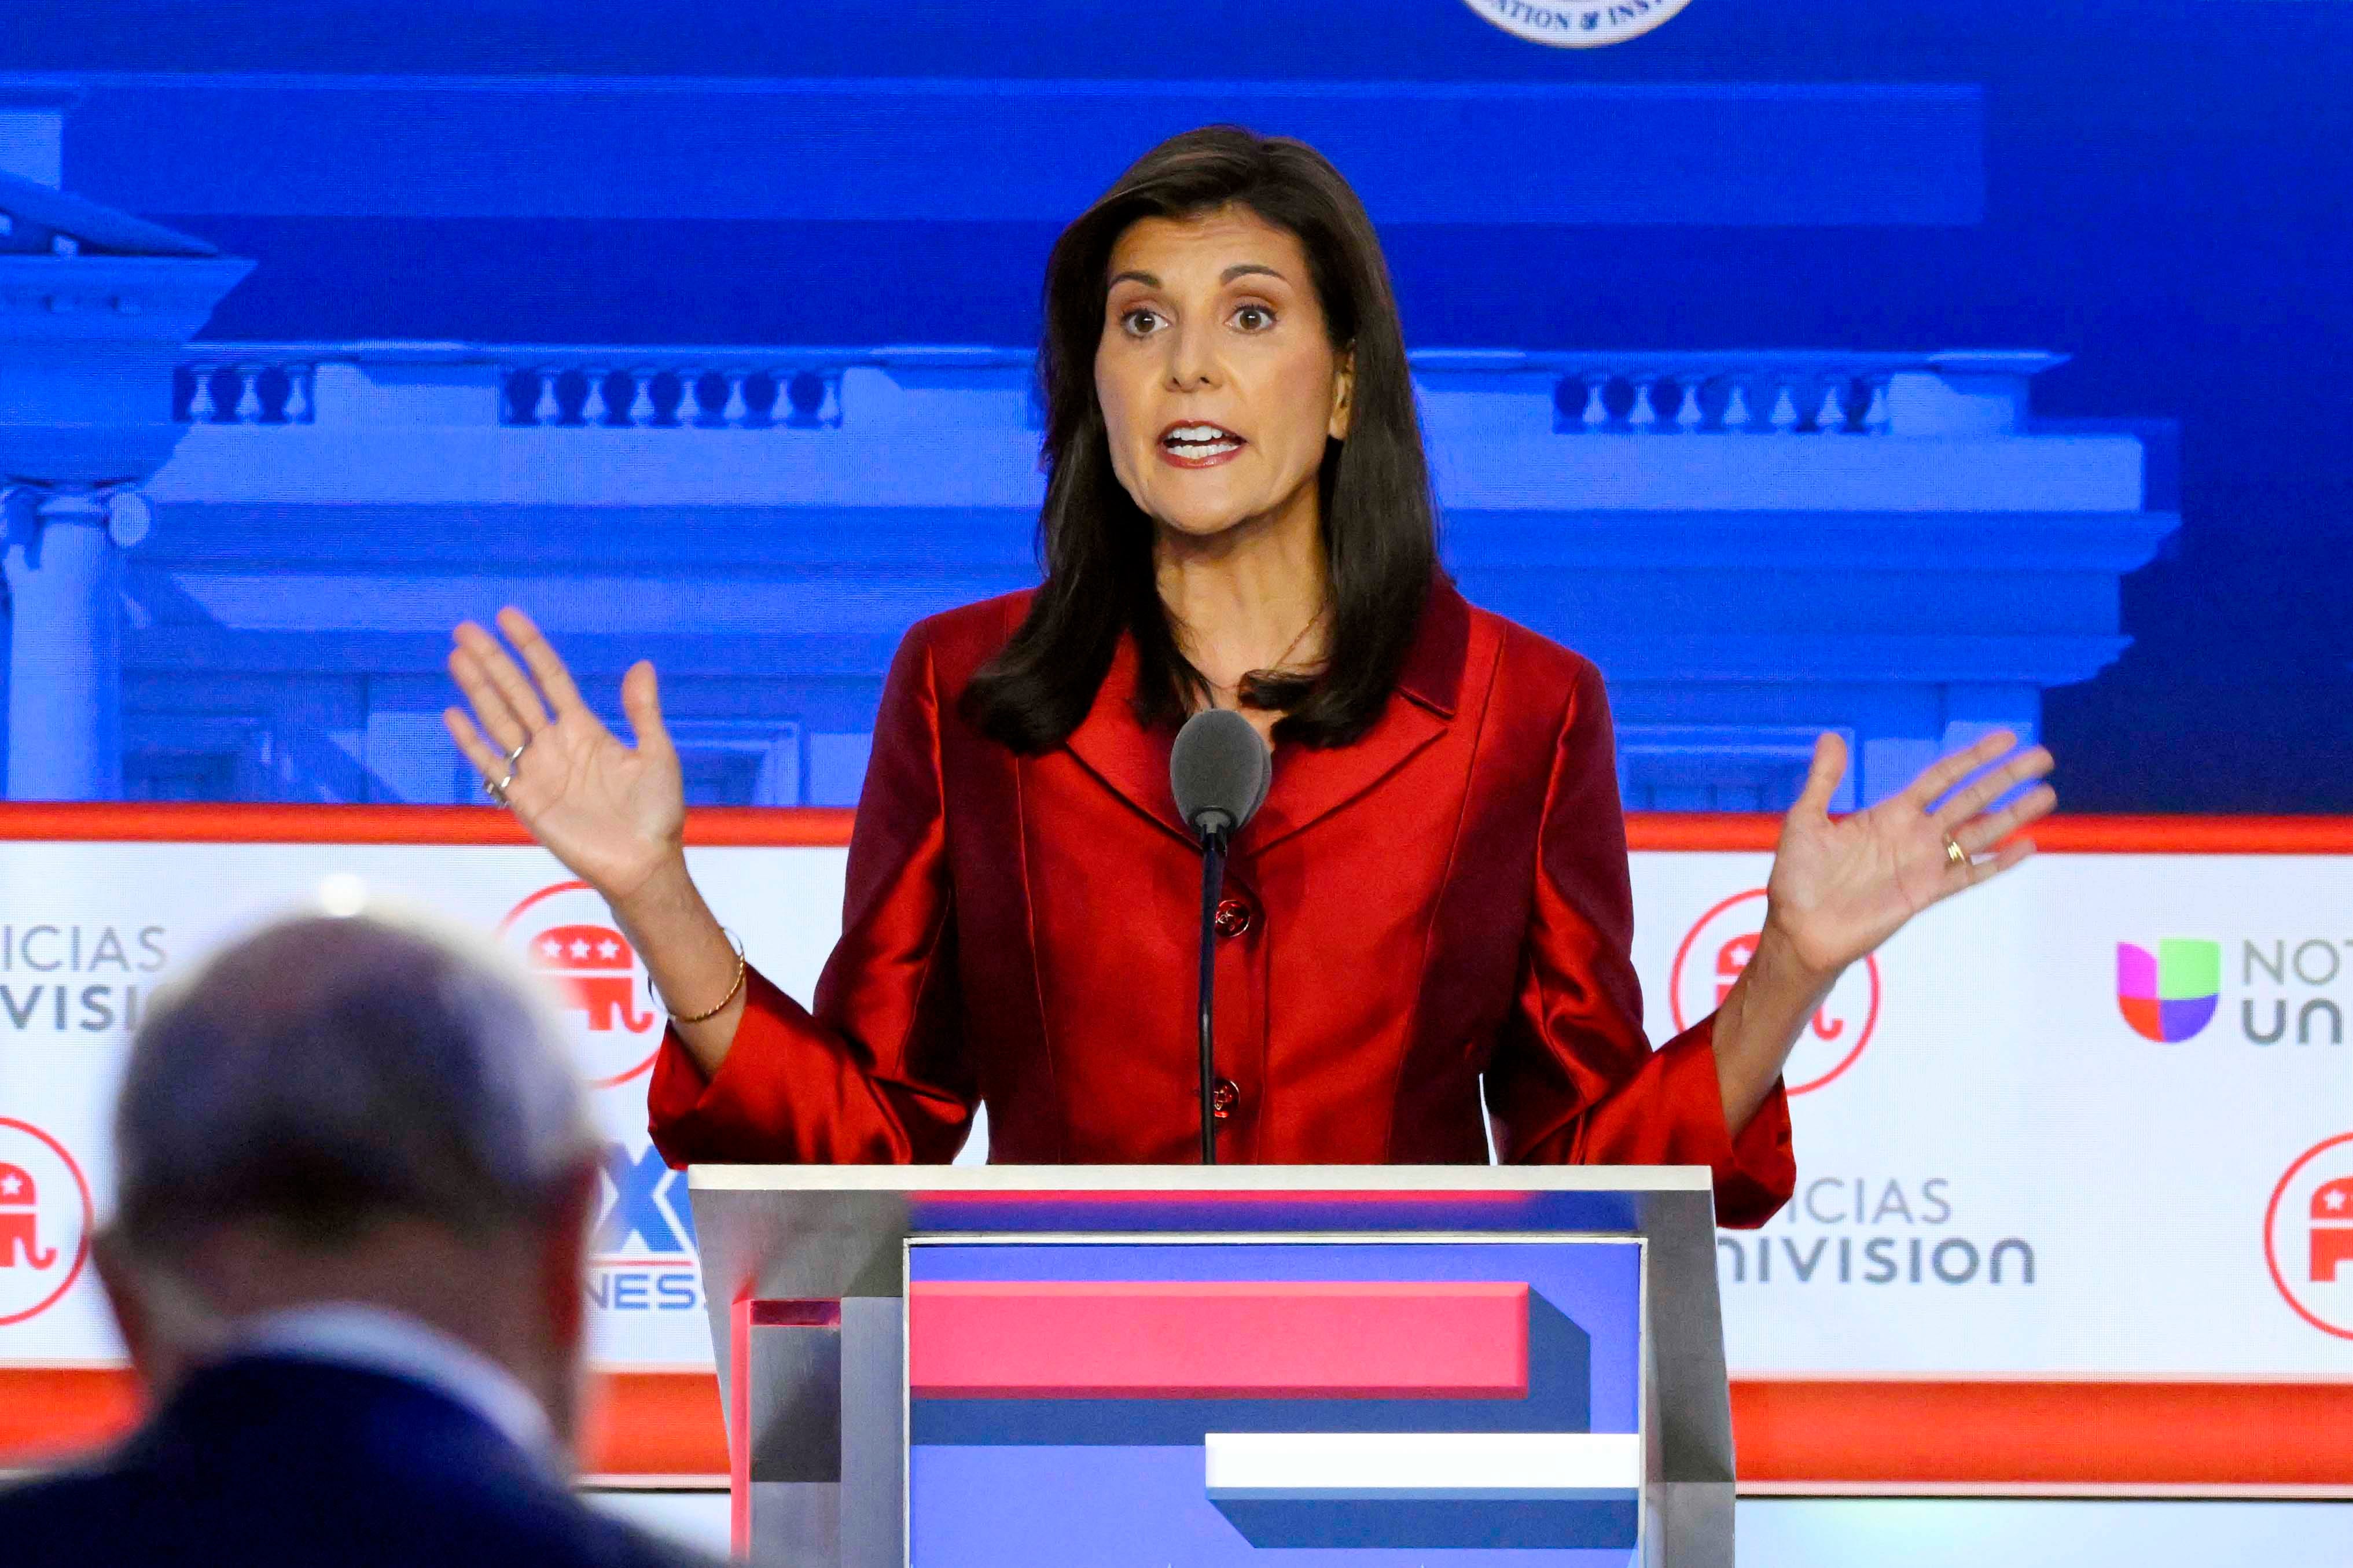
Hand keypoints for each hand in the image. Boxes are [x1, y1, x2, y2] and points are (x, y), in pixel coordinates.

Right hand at [445, 608, 685, 903]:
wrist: (643, 865)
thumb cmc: (657, 813)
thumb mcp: (657, 755)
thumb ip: (643, 712)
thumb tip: (640, 664)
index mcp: (585, 729)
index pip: (551, 677)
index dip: (530, 647)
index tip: (508, 616)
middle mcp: (555, 744)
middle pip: (516, 692)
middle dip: (492, 660)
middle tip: (465, 628)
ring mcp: (537, 770)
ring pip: (499, 720)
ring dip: (477, 689)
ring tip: (456, 656)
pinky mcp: (524, 800)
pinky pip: (492, 765)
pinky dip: (471, 741)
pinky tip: (453, 714)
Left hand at [1763, 730, 2056, 981]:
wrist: (1798, 929)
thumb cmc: (1797, 878)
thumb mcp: (1805, 820)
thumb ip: (1824, 780)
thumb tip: (1832, 735)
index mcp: (1890, 815)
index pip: (1941, 778)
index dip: (1973, 758)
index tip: (2005, 738)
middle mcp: (1914, 836)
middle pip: (1971, 799)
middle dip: (2006, 778)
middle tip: (2043, 756)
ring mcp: (1924, 865)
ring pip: (1979, 833)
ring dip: (2013, 814)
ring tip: (2047, 794)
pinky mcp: (1926, 894)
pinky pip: (1969, 874)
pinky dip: (1998, 861)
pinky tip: (2027, 846)